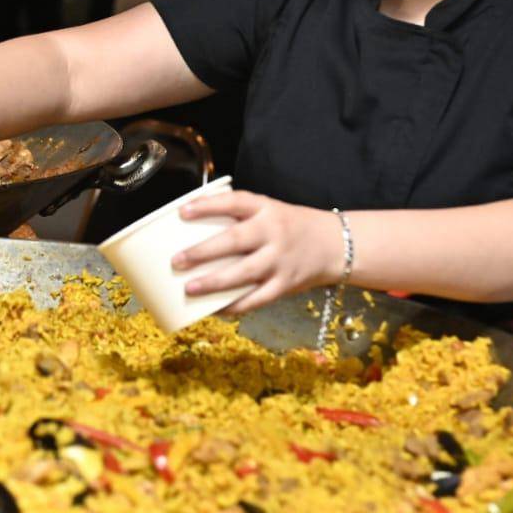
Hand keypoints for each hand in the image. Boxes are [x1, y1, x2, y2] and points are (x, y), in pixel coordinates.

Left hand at [172, 191, 339, 314]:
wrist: (335, 244)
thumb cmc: (292, 227)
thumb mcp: (270, 210)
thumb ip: (240, 216)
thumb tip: (193, 225)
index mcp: (266, 209)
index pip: (234, 202)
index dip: (207, 206)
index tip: (182, 212)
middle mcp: (273, 233)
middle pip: (234, 241)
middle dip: (203, 251)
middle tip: (177, 260)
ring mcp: (280, 260)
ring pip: (244, 273)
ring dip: (214, 282)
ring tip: (189, 288)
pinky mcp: (286, 284)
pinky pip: (257, 299)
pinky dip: (235, 306)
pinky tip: (214, 309)